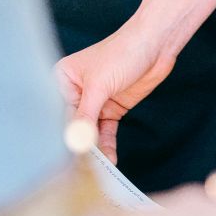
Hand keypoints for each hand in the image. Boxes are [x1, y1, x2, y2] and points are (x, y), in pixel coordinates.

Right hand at [55, 21, 175, 161]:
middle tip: (82, 169)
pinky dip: (107, 145)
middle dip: (79, 145)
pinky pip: (105, 132)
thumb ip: (85, 116)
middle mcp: (75, 91)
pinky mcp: (111, 109)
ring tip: (98, 170)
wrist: (156, 45)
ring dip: (95, 149)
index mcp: (62, 79)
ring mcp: (94, 102)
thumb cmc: (123, 53)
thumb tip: (74, 142)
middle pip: (73, 125)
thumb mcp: (99, 85)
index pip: (58, 113)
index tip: (67, 158)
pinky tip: (109, 160)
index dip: (63, 135)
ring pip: (90, 132)